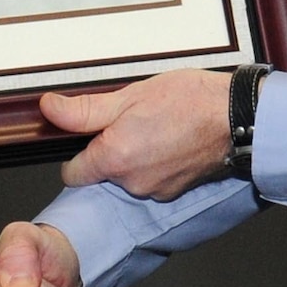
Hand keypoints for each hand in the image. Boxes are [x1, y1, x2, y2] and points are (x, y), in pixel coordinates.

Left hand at [45, 68, 231, 200]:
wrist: (237, 115)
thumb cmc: (188, 101)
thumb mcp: (128, 95)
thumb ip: (84, 109)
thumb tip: (49, 109)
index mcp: (114, 159)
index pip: (73, 174)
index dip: (76, 154)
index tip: (87, 137)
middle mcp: (132, 183)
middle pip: (102, 174)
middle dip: (110, 151)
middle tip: (130, 121)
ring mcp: (155, 191)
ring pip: (128, 178)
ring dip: (134, 157)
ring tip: (155, 128)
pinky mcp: (175, 192)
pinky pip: (152, 181)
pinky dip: (156, 164)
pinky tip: (170, 142)